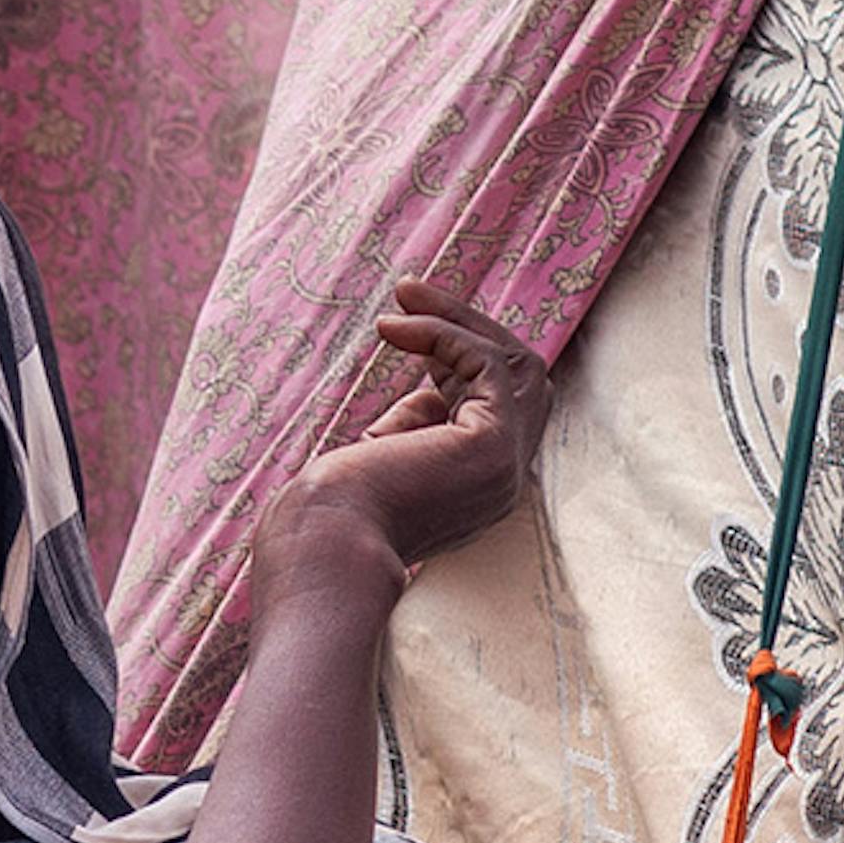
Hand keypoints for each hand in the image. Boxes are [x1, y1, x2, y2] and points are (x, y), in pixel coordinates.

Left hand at [277, 279, 552, 598]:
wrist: (322, 550)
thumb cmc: (332, 512)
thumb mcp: (385, 454)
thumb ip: (415, 426)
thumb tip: (425, 391)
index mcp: (481, 486)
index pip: (497, 403)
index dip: (456, 359)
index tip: (401, 331)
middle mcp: (505, 478)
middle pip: (522, 378)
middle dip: (470, 327)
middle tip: (411, 293)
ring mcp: (505, 465)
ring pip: (514, 364)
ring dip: (458, 319)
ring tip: (403, 293)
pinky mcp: (492, 446)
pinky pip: (488, 363)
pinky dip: (444, 333)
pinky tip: (394, 329)